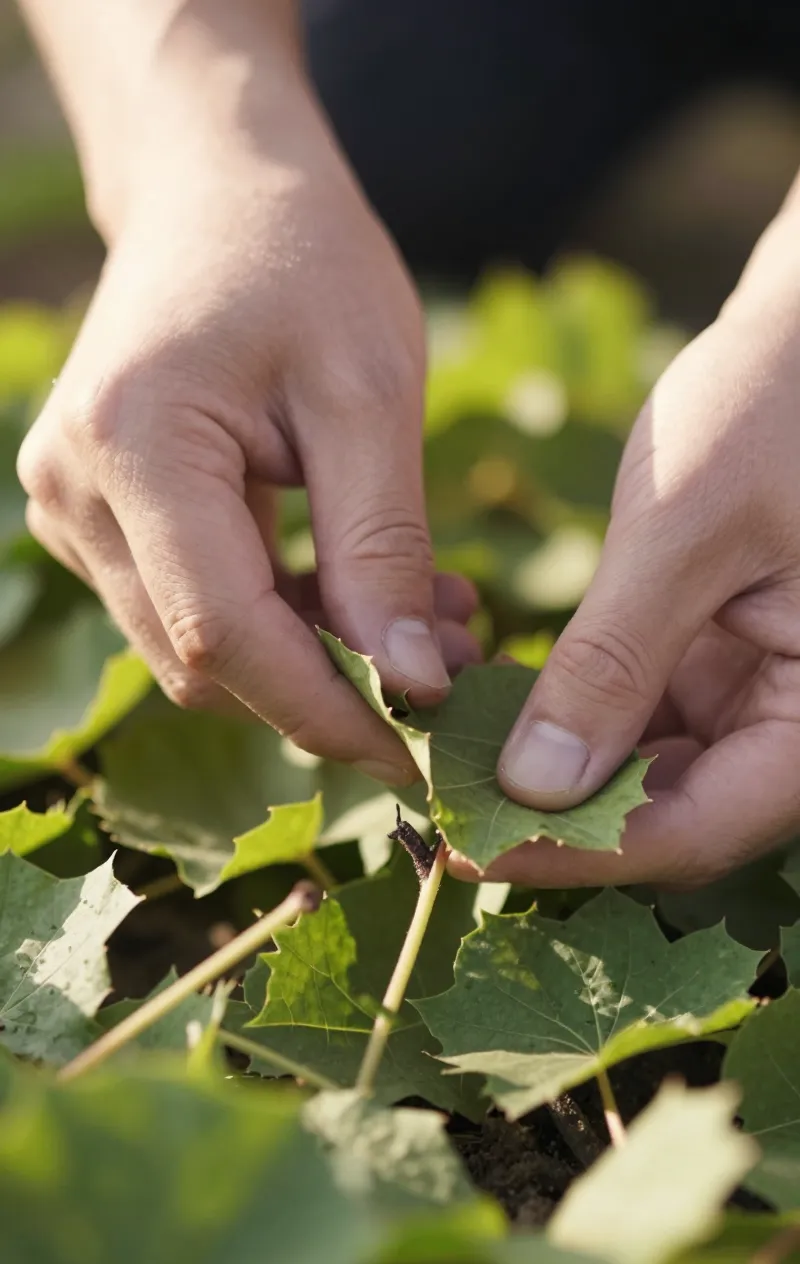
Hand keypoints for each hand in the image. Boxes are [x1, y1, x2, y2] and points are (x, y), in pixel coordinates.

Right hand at [18, 70, 477, 783]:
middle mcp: (75, 491)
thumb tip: (409, 684)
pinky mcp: (97, 519)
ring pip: (198, 650)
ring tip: (429, 620)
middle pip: (202, 661)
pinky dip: (285, 623)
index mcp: (133, 446)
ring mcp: (72, 510)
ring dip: (316, 660)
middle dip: (331, 690)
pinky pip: (192, 610)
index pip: (222, 636)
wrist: (218, 192)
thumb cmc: (302, 263)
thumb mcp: (369, 394)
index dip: (325, 709)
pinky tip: (368, 595)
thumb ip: (381, 546)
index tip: (421, 749)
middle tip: (450, 671)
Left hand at [455, 262, 799, 888]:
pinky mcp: (718, 668)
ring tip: (447, 752)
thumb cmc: (779, 407)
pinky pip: (640, 723)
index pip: (689, 832)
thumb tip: (531, 788)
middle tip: (438, 800)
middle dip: (551, 819)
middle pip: (666, 820)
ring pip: (644, 780)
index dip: (573, 851)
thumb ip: (612, 663)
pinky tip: (490, 700)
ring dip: (551, 773)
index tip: (465, 839)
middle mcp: (796, 732)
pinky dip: (570, 719)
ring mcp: (757, 702)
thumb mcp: (687, 532)